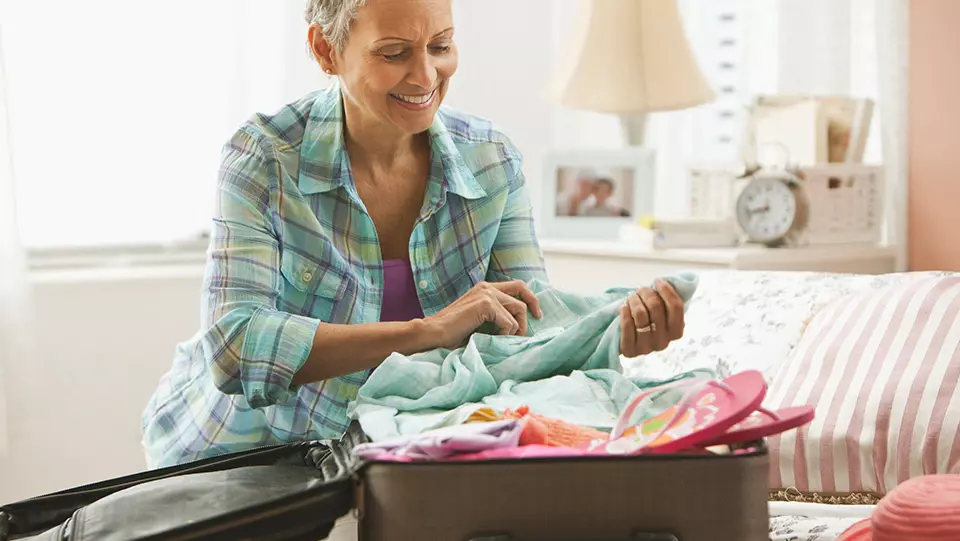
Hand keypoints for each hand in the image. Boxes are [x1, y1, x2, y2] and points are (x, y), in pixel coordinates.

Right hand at [424, 280, 542, 349]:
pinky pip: (509, 322)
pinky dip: (505, 334)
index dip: (531, 299)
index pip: (518, 286)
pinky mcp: (486, 304)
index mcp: (485, 288)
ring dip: (516, 329)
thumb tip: (520, 324)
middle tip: (525, 332)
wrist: (433, 334)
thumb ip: (496, 315)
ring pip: (518, 310)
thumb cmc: (454, 332)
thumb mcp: (480, 320)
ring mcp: (486, 293)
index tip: (536, 315)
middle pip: (522, 294)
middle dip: (530, 312)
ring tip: (503, 340)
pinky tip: (492, 339)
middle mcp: (487, 287)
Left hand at [619, 279, 684, 356]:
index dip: (667, 290)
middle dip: (647, 293)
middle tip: (640, 289)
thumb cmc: (646, 320)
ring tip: (631, 296)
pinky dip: (625, 312)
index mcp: (676, 332)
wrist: (625, 338)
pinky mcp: (630, 350)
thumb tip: (667, 283)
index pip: (676, 307)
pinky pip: (627, 325)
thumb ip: (667, 301)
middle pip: (656, 308)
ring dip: (634, 300)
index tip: (657, 281)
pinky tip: (623, 306)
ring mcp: (646, 348)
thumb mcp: (661, 312)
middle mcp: (663, 342)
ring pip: (641, 315)